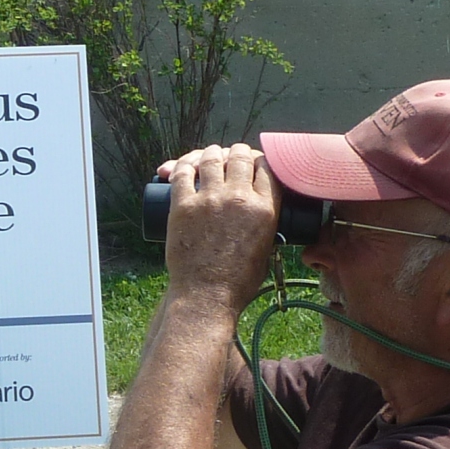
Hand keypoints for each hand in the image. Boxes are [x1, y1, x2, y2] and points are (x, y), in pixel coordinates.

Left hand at [162, 143, 280, 312]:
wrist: (206, 296)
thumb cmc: (237, 282)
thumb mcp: (266, 249)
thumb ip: (268, 227)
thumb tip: (263, 215)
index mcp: (265, 209)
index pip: (266, 166)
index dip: (259, 159)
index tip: (253, 162)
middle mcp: (238, 198)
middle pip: (240, 157)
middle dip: (236, 152)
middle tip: (231, 156)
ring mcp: (209, 200)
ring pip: (211, 159)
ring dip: (210, 153)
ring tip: (209, 155)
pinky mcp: (182, 206)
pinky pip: (181, 173)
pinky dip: (182, 164)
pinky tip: (183, 165)